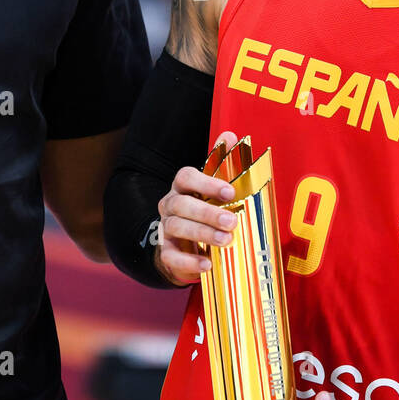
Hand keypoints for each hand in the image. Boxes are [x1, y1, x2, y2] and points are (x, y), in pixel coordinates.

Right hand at [154, 129, 238, 286]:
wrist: (184, 244)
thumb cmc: (202, 210)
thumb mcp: (212, 188)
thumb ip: (221, 163)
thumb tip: (231, 135)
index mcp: (183, 188)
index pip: (185, 177)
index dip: (207, 183)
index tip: (230, 192)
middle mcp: (171, 205)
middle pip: (182, 204)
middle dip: (208, 213)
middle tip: (232, 220)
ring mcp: (166, 229)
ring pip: (176, 227)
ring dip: (202, 234)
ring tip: (225, 240)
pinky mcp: (166, 252)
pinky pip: (171, 256)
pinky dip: (189, 262)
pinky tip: (207, 264)